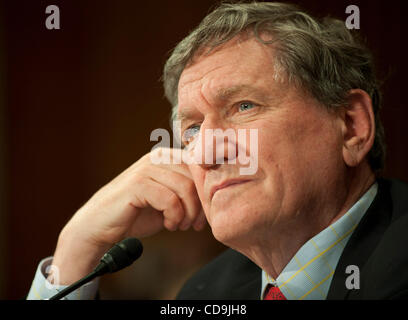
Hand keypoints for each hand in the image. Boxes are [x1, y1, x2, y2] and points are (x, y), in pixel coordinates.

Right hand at [50, 148, 205, 284]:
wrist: (100, 225)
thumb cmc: (136, 214)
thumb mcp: (167, 200)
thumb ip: (186, 192)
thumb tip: (214, 195)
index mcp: (167, 157)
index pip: (200, 167)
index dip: (206, 193)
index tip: (203, 216)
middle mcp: (158, 157)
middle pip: (196, 177)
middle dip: (200, 206)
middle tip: (193, 225)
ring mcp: (146, 168)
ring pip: (185, 188)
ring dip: (188, 213)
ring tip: (179, 226)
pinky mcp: (138, 183)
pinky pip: (170, 199)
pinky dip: (174, 216)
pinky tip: (168, 225)